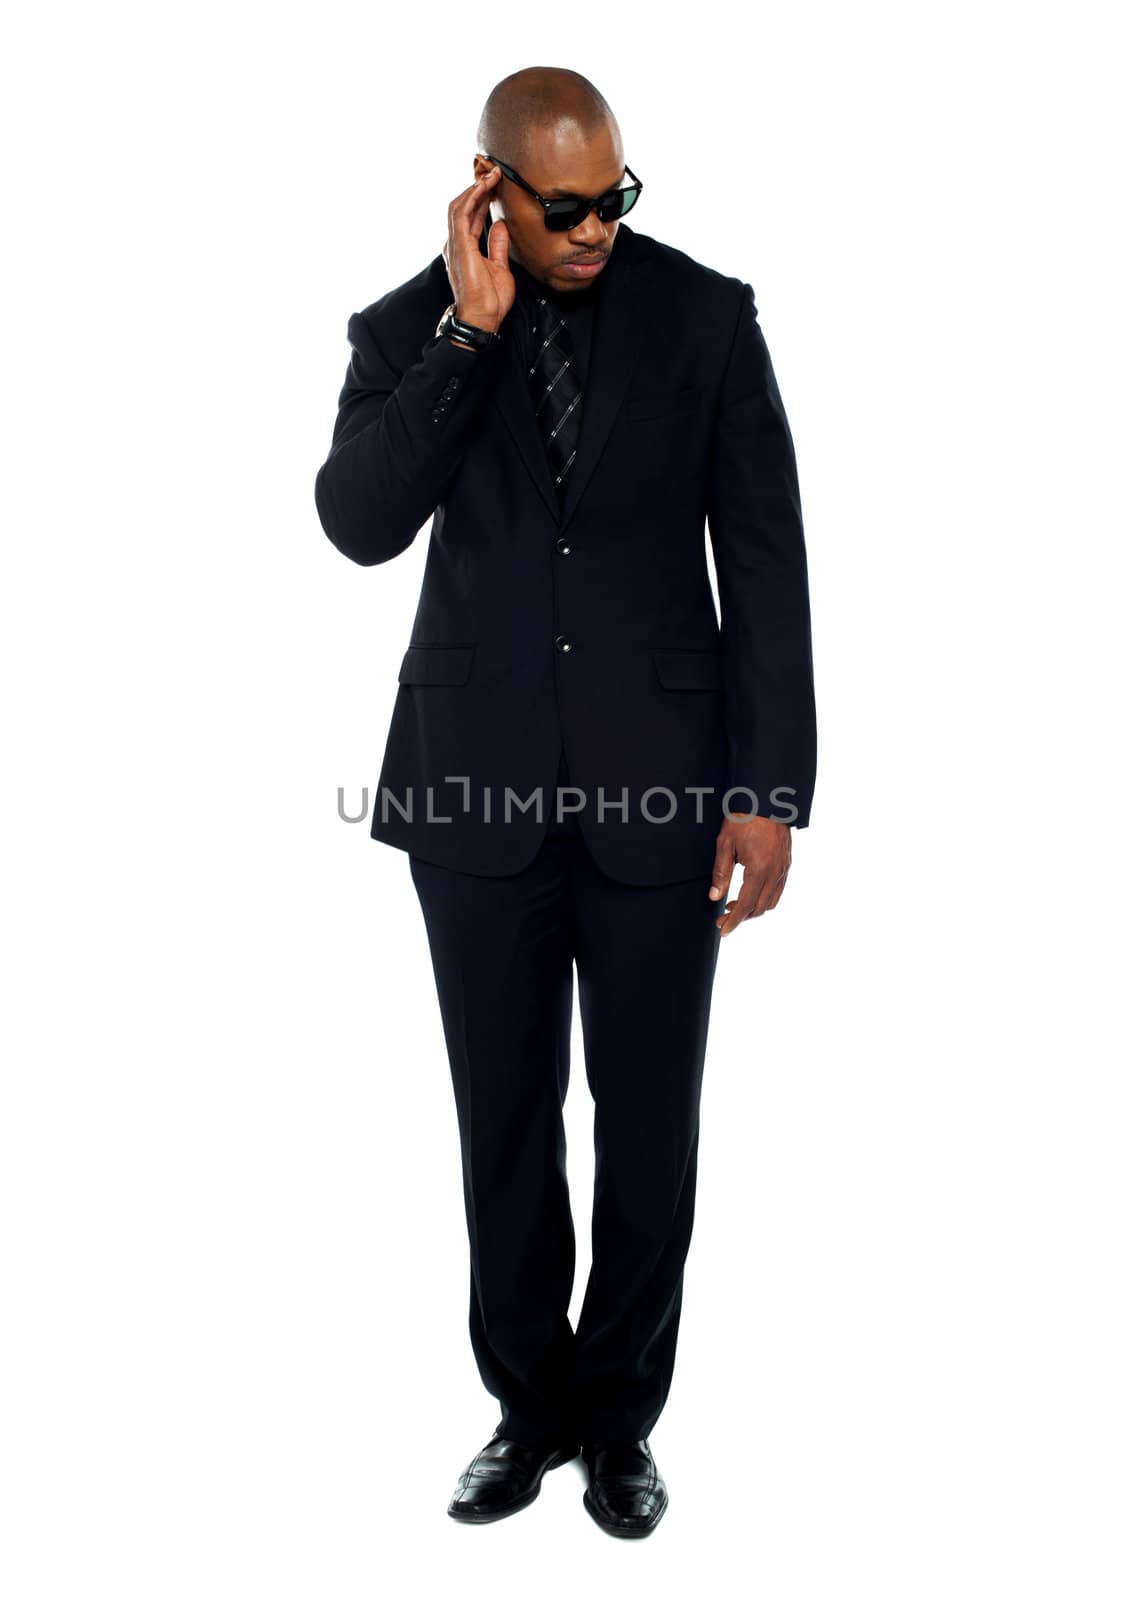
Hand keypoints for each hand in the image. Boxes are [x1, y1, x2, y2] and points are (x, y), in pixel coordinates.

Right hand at [442, 164, 513, 332]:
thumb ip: (497, 245)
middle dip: (477, 188)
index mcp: (465, 249)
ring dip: (475, 188)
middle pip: (463, 207)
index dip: (482, 198)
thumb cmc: (489, 301)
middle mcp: (456, 245)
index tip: (495, 185)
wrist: (482, 319)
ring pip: (459, 206)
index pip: (471, 216)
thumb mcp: (499, 267)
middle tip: (494, 174)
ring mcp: (455, 245)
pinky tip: (483, 188)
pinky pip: (461, 214)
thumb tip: (499, 225)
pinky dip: (472, 198)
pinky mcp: (459, 247)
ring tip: (491, 176)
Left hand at [709, 814, 791, 935]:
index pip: (745, 905)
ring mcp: (783, 868)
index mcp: (760, 869)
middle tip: (723, 919)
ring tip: (734, 907)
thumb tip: (715, 897)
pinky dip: (764, 899)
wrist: (766, 799)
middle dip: (741, 918)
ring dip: (753, 909)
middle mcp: (775, 872)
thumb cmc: (743, 818)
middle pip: (759, 908)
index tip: (723, 930)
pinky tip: (749, 894)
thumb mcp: (725, 843)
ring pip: (770, 902)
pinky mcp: (786, 864)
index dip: (733, 921)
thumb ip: (721, 872)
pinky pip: (777, 890)